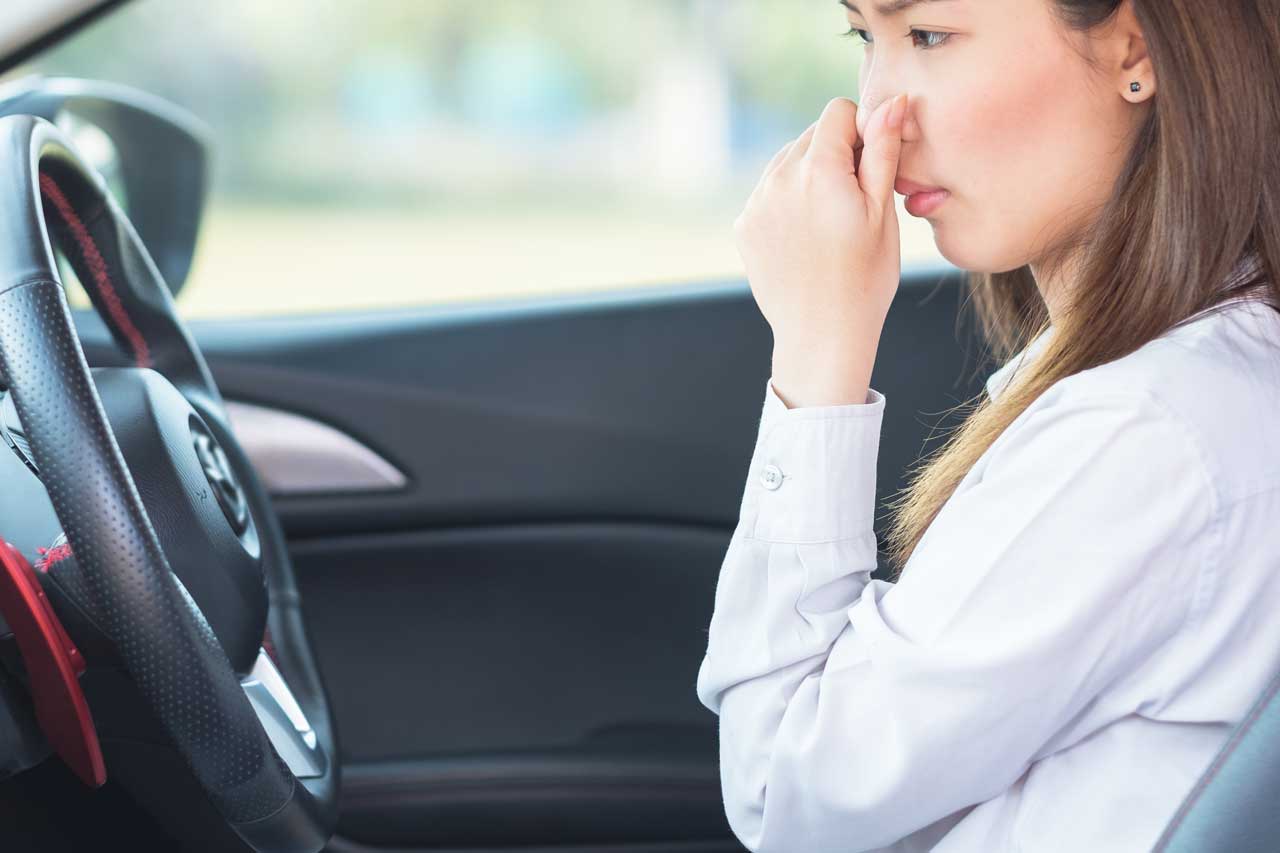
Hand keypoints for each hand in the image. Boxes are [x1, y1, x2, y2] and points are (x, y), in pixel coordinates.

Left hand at [733, 94, 906, 405]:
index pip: (838, 112)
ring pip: (787, 162)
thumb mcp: (883, 212)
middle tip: (852, 205)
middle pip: (811, 136)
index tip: (870, 173)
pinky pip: (769, 192)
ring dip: (809, 177)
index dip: (862, 135)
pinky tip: (806, 239)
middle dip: (835, 156)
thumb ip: (883, 150)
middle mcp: (778, 178)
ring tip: (828, 225)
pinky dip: (788, 202)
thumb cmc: (865, 277)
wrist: (822, 335)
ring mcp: (757, 202)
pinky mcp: (745, 225)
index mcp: (818, 169)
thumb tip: (891, 101)